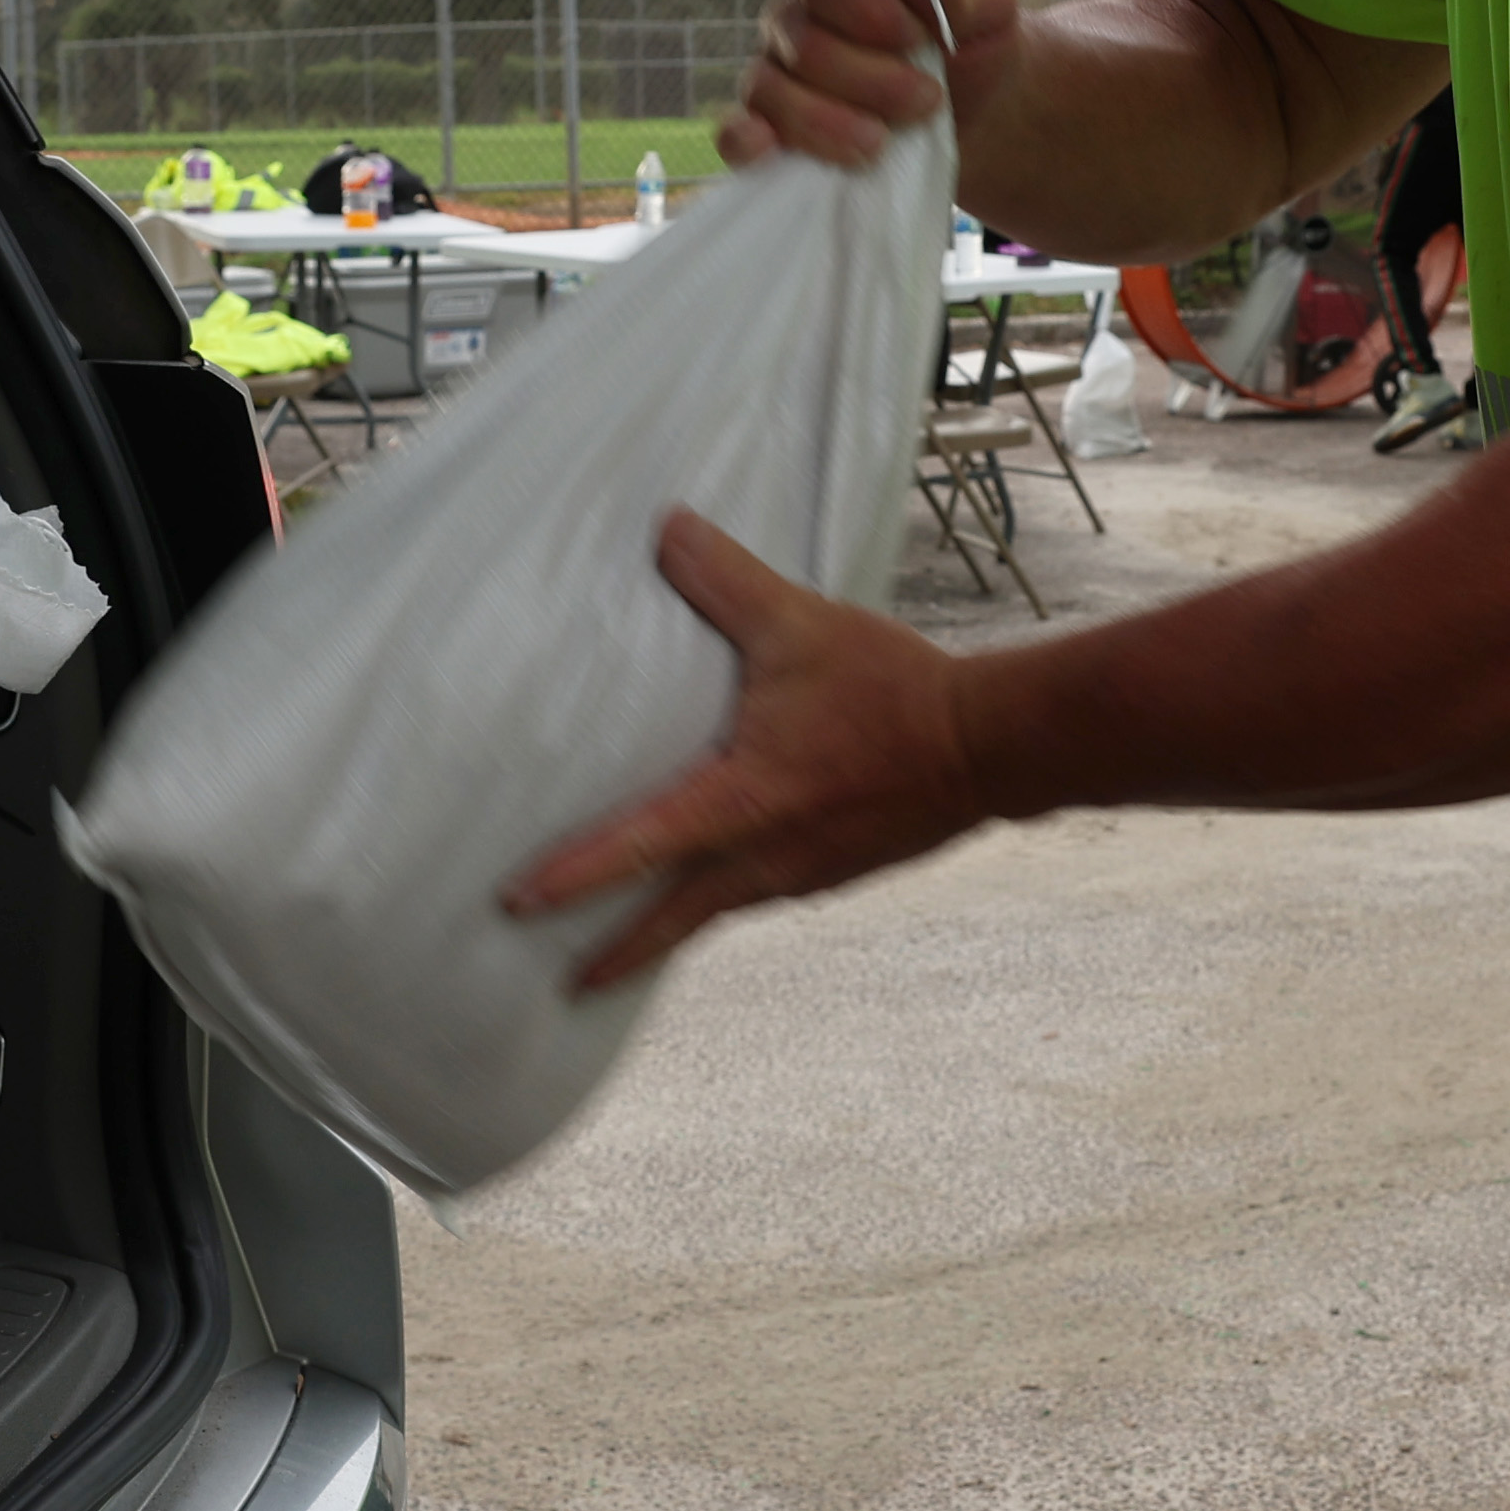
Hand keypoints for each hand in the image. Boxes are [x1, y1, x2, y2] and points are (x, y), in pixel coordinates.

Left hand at [502, 510, 990, 988]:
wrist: (992, 745)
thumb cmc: (894, 690)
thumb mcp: (802, 624)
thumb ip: (725, 581)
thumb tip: (666, 528)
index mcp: (744, 802)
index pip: (640, 845)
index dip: (575, 876)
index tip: (517, 905)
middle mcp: (768, 856)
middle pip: (674, 920)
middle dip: (617, 954)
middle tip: (565, 982)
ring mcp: (807, 873)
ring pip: (719, 912)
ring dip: (670, 929)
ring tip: (626, 942)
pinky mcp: (838, 871)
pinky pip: (761, 896)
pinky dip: (724, 900)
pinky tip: (720, 880)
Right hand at [725, 0, 1018, 173]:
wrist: (978, 114)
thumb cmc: (973, 48)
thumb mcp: (988, 10)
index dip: (872, 12)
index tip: (922, 42)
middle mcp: (800, 15)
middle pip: (805, 42)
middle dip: (871, 81)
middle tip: (928, 103)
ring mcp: (778, 72)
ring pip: (770, 89)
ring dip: (829, 123)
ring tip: (881, 146)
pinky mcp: (771, 127)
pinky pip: (734, 131)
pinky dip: (744, 142)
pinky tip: (768, 152)